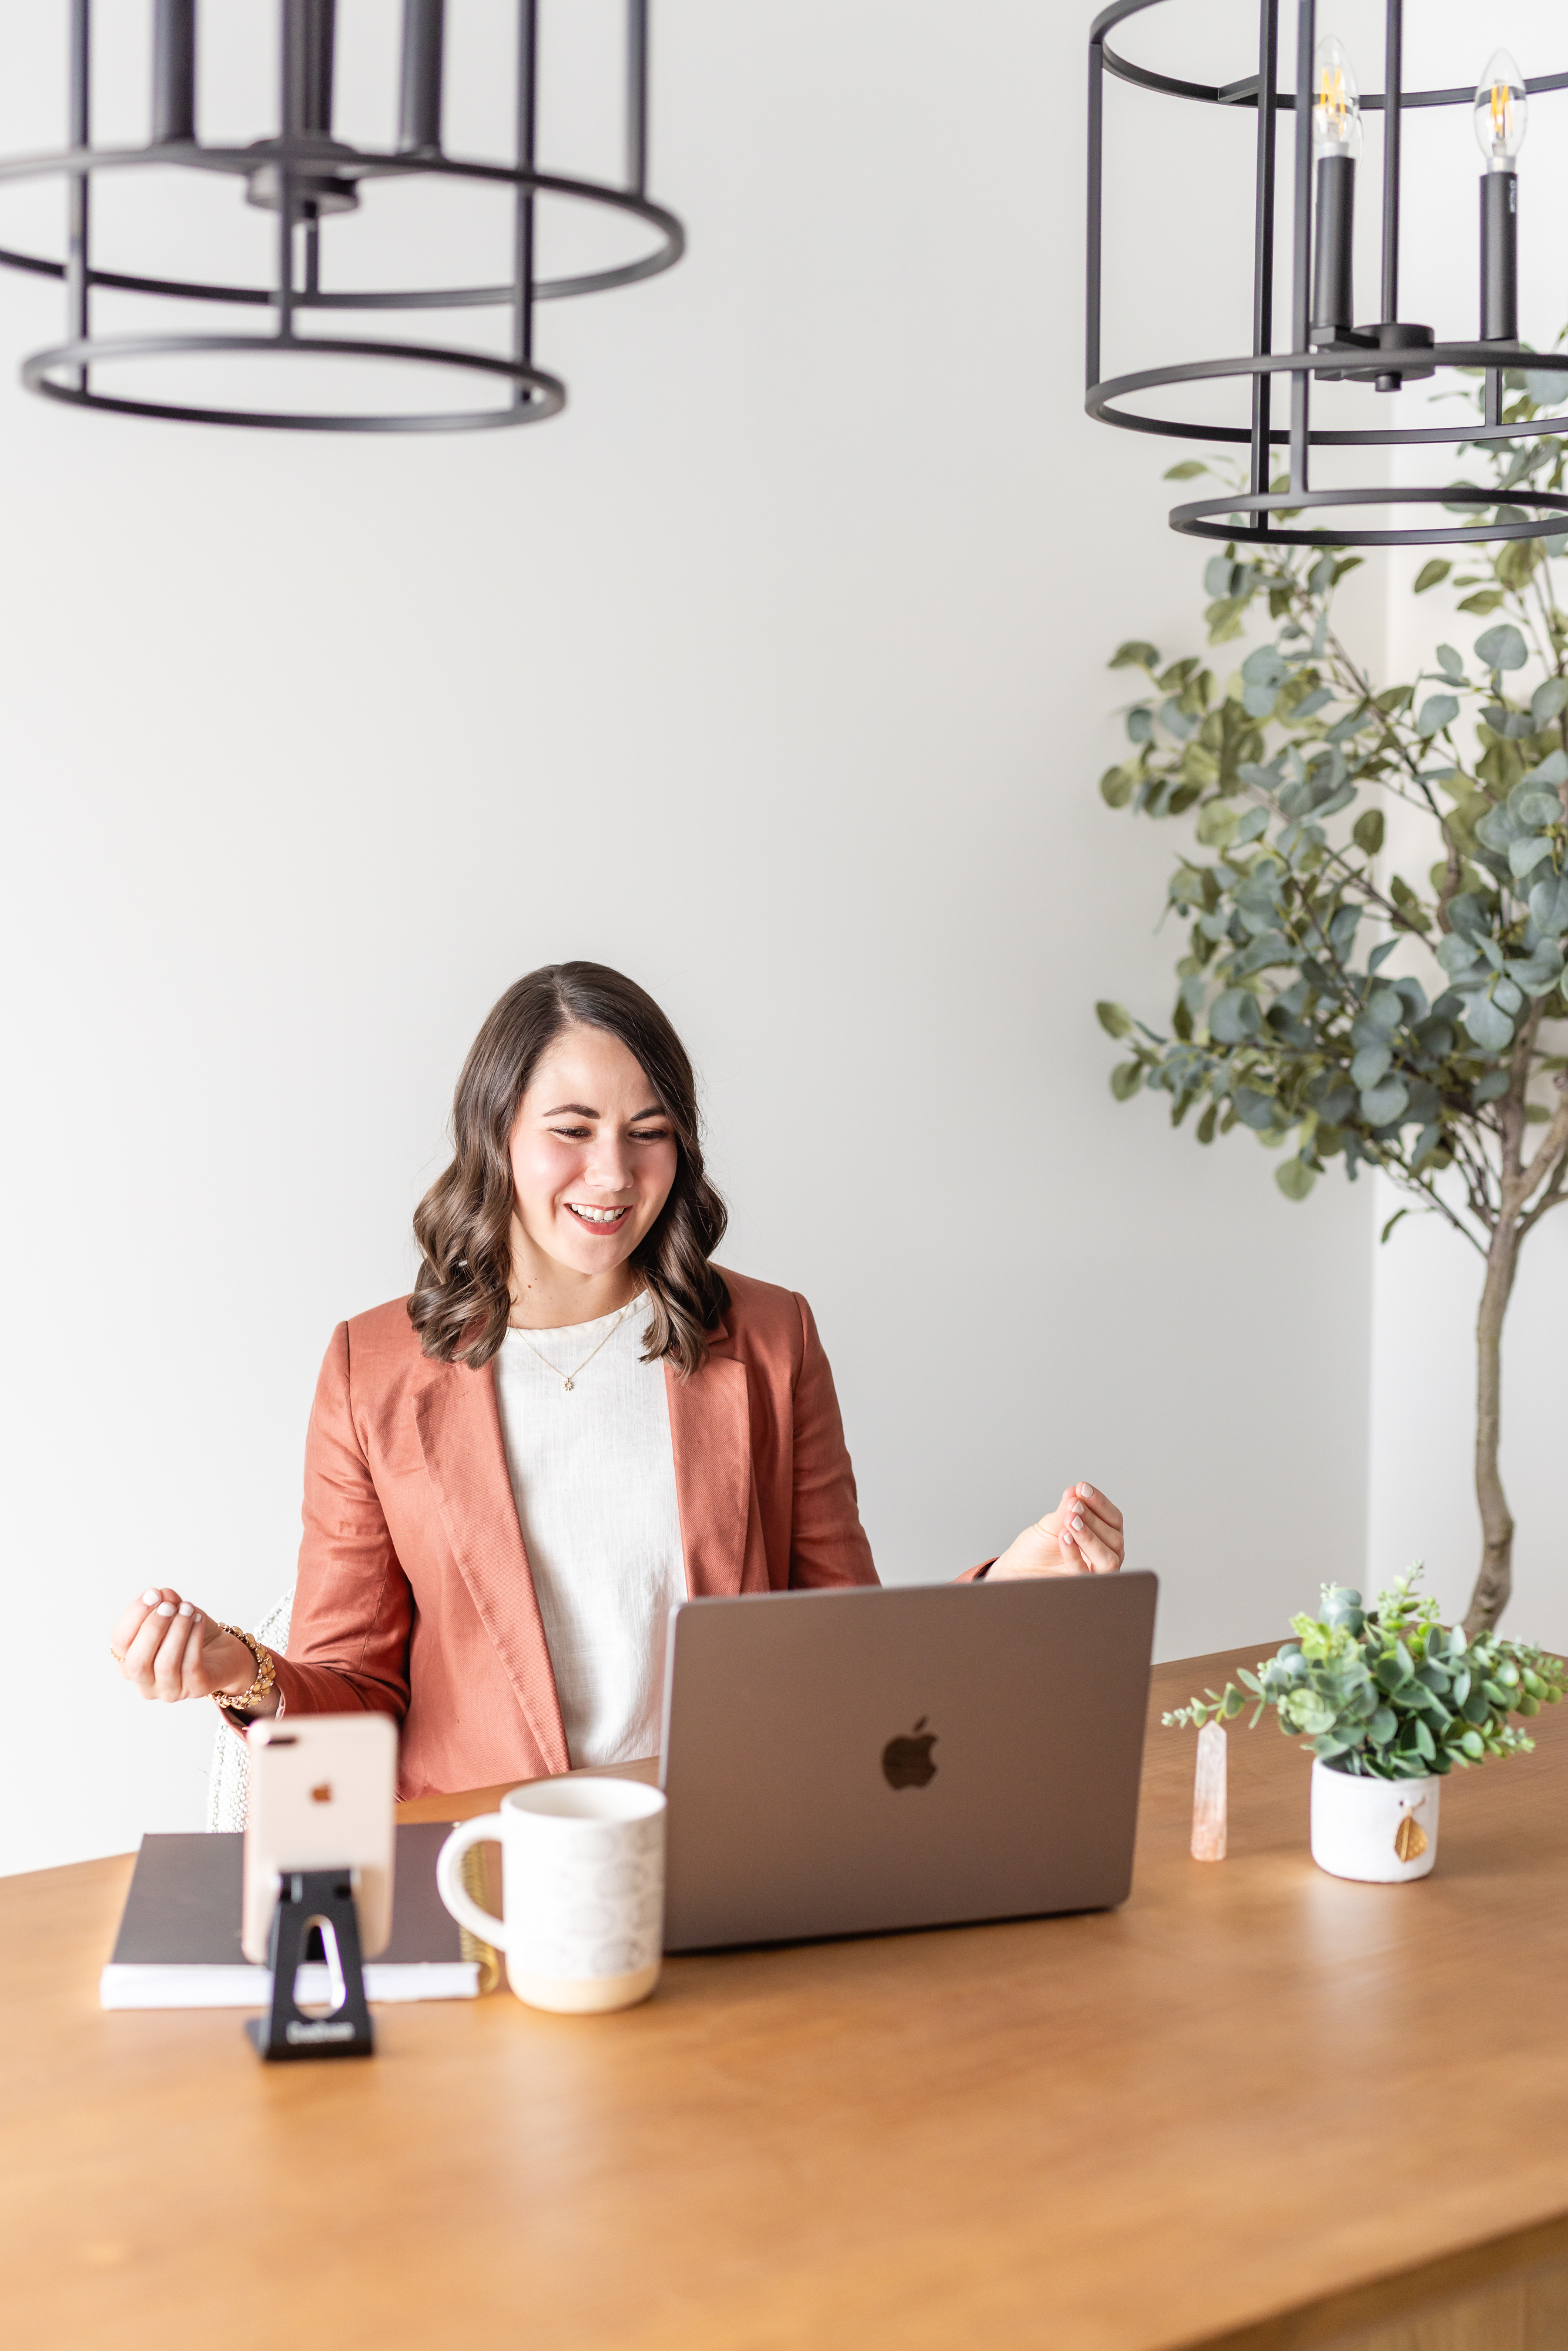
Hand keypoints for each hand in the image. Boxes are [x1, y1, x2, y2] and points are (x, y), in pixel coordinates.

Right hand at [109, 1588, 257, 1704]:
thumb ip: (166, 1605)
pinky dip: (194, 1638)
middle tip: (168, 1606)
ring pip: (165, 1663)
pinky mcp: (195, 1689)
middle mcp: (145, 1683)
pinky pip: (190, 1664)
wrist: (224, 1653)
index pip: (120, 1643)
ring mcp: (169, 1690)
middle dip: (152, 1629)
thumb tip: (162, 1594)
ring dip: (176, 1631)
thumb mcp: (176, 1615)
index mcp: (130, 1663)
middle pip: (137, 1661)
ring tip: (188, 1609)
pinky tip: (198, 1620)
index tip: (152, 1593)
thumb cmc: (191, 1635)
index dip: (134, 1616)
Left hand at [988, 1484, 1124, 1580]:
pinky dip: (1074, 1552)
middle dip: (1093, 1519)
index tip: (1082, 1488)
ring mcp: (1095, 1573)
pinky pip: (1084, 1572)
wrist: (1017, 1569)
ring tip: (1070, 1520)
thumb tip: (1075, 1491)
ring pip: (1108, 1559)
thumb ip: (1065, 1509)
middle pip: (1114, 1538)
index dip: (1100, 1502)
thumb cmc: (1038, 1548)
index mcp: (1104, 1536)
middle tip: (1074, 1506)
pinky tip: (1063, 1537)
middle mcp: (1106, 1555)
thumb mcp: (1051, 1524)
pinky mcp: (1080, 1586)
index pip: (1114, 1518)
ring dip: (1089, 1537)